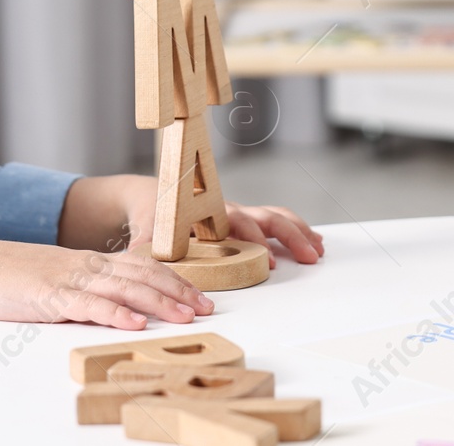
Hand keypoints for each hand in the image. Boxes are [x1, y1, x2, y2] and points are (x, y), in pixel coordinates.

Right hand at [0, 236, 214, 330]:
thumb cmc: (13, 276)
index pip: (143, 267)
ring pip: (124, 288)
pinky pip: (89, 304)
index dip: (175, 280)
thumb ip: (88, 287)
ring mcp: (70, 280)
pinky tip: (134, 323)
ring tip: (184, 316)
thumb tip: (120, 306)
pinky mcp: (51, 296)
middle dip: (178, 291)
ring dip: (158, 303)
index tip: (200, 296)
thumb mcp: (59, 277)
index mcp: (90, 261)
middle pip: (142, 275)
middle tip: (206, 307)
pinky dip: (115, 313)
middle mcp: (86, 266)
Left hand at [119, 177, 323, 268]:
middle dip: (289, 235)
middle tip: (309, 255)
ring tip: (318, 249)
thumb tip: (135, 257)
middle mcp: (227, 210)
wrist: (152, 195)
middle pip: (265, 217)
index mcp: (207, 211)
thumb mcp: (147, 228)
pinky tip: (312, 242)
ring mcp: (238, 215)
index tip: (266, 258)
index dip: (252, 239)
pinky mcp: (243, 221)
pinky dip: (296, 229)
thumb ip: (146, 243)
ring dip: (298, 231)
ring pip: (274, 216)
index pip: (235, 222)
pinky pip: (274, 221)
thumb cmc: (152, 212)